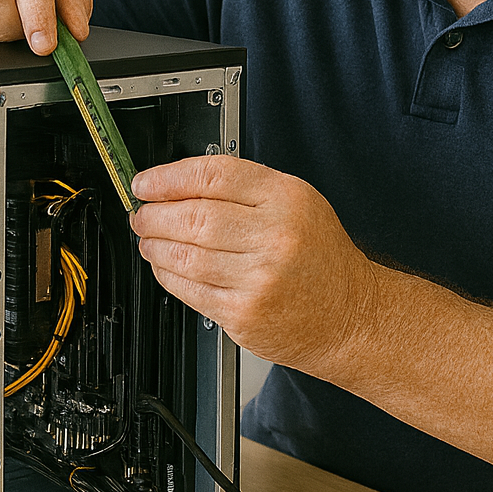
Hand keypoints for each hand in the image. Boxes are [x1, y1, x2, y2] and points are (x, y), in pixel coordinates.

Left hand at [130, 156, 379, 374]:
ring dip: (154, 245)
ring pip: (185, 254)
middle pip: (194, 215)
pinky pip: (190, 290)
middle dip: (154, 213)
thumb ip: (246, 190)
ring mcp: (259, 278)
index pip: (215, 175)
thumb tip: (180, 184)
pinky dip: (168, 275)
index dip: (169, 177)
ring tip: (147, 238)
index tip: (147, 182)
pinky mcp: (244, 314)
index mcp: (288, 199)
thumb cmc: (322, 259)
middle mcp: (275, 236)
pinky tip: (164, 266)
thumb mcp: (300, 204)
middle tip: (141, 212)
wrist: (351, 316)